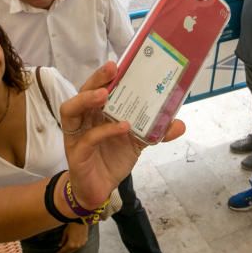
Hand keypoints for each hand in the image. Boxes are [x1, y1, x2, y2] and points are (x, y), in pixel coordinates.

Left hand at [55, 222, 88, 252]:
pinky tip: (72, 248)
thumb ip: (63, 240)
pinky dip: (74, 248)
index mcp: (71, 244)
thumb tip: (60, 245)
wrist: (82, 221)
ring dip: (69, 252)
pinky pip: (78, 247)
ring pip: (74, 250)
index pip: (64, 251)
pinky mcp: (84, 242)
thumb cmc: (73, 225)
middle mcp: (76, 246)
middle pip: (69, 252)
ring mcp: (81, 244)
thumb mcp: (65, 232)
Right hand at [61, 62, 184, 208]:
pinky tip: (122, 127)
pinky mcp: (77, 154)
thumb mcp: (137, 142)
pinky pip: (88, 139)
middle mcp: (84, 119)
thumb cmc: (112, 158)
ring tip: (104, 94)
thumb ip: (155, 131)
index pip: (97, 87)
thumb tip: (179, 123)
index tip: (120, 62)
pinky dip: (105, 131)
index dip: (105, 74)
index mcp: (96, 112)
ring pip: (71, 110)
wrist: (99, 190)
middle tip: (112, 69)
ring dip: (86, 99)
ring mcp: (76, 136)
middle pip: (83, 91)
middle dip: (96, 78)